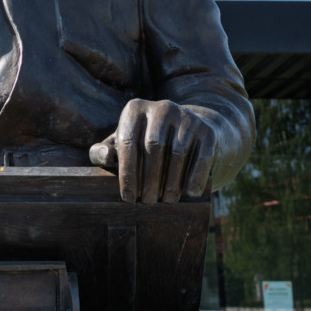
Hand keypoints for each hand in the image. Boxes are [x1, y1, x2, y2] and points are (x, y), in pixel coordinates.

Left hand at [89, 99, 214, 202]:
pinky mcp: (206, 129)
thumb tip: (105, 155)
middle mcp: (161, 108)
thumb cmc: (145, 142)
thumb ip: (103, 152)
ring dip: (171, 182)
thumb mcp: (122, 143)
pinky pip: (201, 156)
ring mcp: (186, 117)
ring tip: (166, 201)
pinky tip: (190, 193)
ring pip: (177, 153)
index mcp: (135, 109)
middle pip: (153, 148)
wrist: (189, 131)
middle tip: (147, 202)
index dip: (127, 173)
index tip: (128, 197)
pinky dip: (195, 176)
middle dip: (149, 180)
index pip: (128, 143)